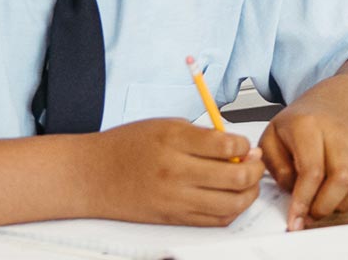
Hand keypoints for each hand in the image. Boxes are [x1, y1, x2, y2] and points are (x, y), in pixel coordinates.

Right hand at [83, 118, 264, 225]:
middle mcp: (176, 172)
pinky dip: (232, 210)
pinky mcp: (174, 218)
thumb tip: (238, 146)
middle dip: (255, 169)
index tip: (244, 143)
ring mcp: (176, 199)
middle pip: (236, 177)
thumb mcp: (165, 125)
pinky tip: (231, 198)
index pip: (227, 145)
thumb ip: (203, 135)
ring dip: (249, 193)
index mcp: (174, 141)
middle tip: (254, 162)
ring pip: (232, 204)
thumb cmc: (127, 146)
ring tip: (247, 182)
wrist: (92, 175)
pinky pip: (216, 220)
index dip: (245, 144)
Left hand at [260, 101, 347, 228]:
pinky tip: (341, 199)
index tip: (295, 219)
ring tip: (326, 205)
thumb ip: (275, 167)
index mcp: (309, 125)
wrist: (331, 105)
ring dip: (343, 205)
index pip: (312, 170)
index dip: (303, 200)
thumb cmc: (298, 125)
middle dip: (324, 206)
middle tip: (310, 214)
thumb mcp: (271, 138)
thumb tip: (292, 192)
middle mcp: (340, 132)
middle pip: (342, 178)